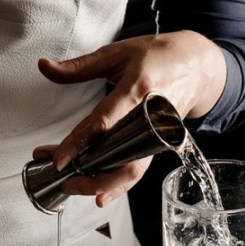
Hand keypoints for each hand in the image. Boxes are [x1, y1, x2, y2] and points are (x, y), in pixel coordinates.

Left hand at [32, 30, 226, 206]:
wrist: (199, 66)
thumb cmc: (159, 56)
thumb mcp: (117, 53)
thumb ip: (79, 66)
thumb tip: (45, 67)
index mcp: (137, 89)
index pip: (104, 122)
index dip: (80, 143)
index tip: (60, 159)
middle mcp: (150, 116)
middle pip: (121, 156)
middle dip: (91, 175)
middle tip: (64, 179)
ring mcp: (157, 133)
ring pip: (133, 170)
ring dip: (104, 184)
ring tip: (76, 187)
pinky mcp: (159, 142)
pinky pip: (138, 167)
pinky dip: (119, 183)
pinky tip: (101, 192)